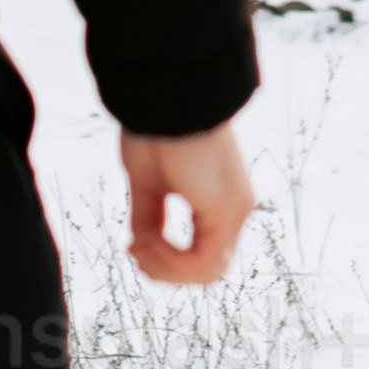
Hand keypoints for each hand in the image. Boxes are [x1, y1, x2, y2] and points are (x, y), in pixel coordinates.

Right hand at [119, 121, 253, 283]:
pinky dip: (172, 263)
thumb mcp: (147, 184)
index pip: (202, 255)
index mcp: (219, 202)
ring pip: (207, 272)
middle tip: (133, 251)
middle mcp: (234, 210)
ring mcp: (235, 210)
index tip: (133, 246)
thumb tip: (141, 248)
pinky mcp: (227, 208)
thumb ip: (150, 219)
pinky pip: (204, 261)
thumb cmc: (155, 129)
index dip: (166, 262)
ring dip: (165, 269)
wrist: (164, 95)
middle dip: (164, 270)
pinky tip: (147, 243)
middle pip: (206, 270)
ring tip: (138, 246)